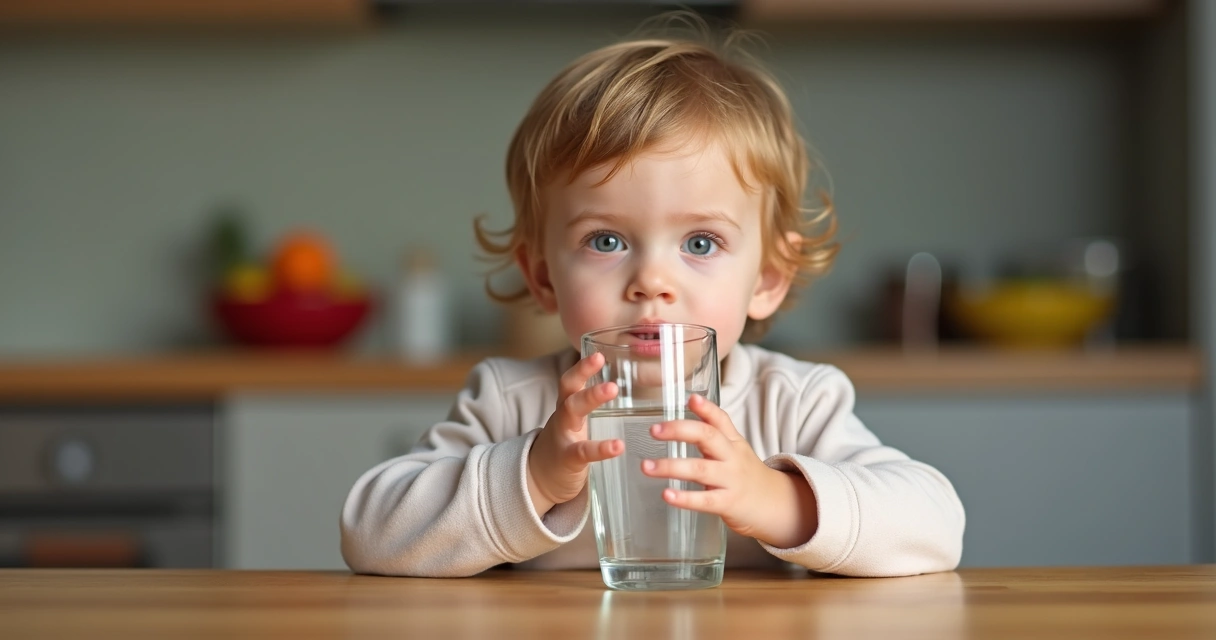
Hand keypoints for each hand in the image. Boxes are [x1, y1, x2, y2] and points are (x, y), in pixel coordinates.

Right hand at [526, 352, 622, 515]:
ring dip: (590, 396)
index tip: (599, 352)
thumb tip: (631, 390)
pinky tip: (619, 446)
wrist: (539, 479)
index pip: (571, 380)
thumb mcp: (577, 423)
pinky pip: (583, 451)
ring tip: (613, 388)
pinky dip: (601, 448)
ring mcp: (563, 436)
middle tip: (601, 358)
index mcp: (567, 406)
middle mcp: (562, 416)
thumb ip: (595, 408)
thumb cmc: (567, 445)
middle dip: (583, 372)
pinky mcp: (567, 459)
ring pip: (572, 410)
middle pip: (569, 388)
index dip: (582, 366)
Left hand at [642, 394, 818, 548]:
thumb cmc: (746, 476)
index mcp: (733, 442)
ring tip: (647, 467)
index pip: (721, 419)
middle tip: (654, 430)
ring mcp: (731, 480)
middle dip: (680, 430)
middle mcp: (733, 457)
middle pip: (708, 437)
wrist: (777, 506)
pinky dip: (685, 498)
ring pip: (701, 469)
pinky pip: (705, 501)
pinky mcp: (729, 504)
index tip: (690, 398)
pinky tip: (666, 494)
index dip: (706, 408)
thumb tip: (690, 406)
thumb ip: (714, 432)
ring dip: (671, 467)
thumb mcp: (735, 449)